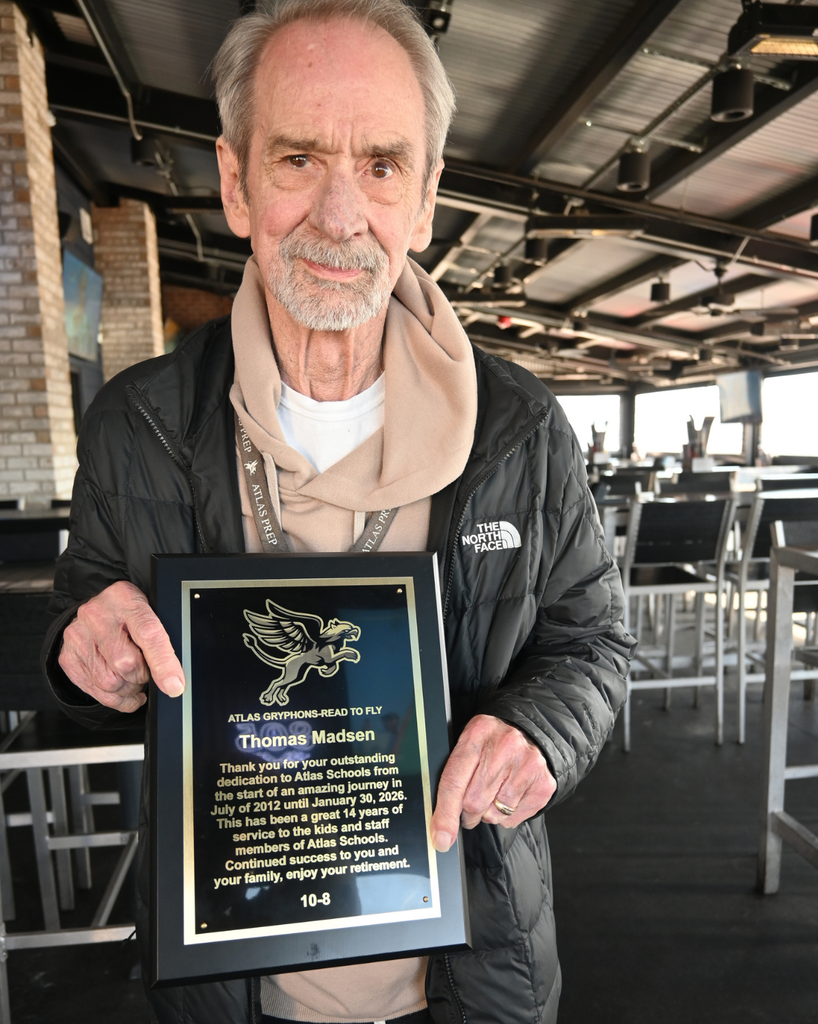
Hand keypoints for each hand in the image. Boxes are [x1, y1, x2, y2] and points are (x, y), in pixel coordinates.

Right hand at [58, 580, 184, 712]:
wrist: (97, 611)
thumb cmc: (130, 615)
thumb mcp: (150, 613)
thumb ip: (162, 638)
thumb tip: (176, 677)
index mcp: (126, 599)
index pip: (148, 634)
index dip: (163, 663)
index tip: (175, 685)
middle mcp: (97, 615)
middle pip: (126, 664)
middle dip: (143, 675)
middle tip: (146, 669)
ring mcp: (78, 636)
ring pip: (110, 683)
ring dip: (129, 688)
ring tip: (134, 677)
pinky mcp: (68, 657)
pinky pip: (97, 692)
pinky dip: (117, 699)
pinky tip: (124, 690)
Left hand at [430, 714, 555, 852]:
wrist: (529, 732)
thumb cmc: (491, 742)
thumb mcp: (468, 745)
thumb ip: (451, 777)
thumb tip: (439, 827)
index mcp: (478, 734)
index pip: (455, 781)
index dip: (446, 814)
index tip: (442, 838)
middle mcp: (505, 747)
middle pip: (474, 803)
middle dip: (468, 812)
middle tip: (471, 801)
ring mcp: (528, 765)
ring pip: (494, 815)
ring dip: (488, 813)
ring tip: (494, 793)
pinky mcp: (543, 784)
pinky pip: (513, 820)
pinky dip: (506, 816)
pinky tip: (509, 795)